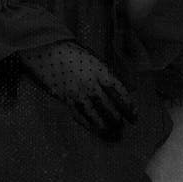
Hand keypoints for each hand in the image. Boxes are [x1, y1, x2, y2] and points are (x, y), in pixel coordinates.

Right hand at [19, 41, 136, 140]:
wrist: (48, 51)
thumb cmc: (72, 52)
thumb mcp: (93, 57)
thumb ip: (106, 72)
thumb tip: (122, 86)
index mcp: (99, 70)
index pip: (118, 90)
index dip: (128, 104)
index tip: (134, 114)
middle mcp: (90, 83)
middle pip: (108, 105)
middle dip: (118, 117)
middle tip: (124, 124)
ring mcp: (77, 92)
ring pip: (94, 114)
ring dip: (104, 124)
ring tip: (111, 130)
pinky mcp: (66, 99)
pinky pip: (79, 115)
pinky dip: (88, 123)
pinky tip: (94, 128)